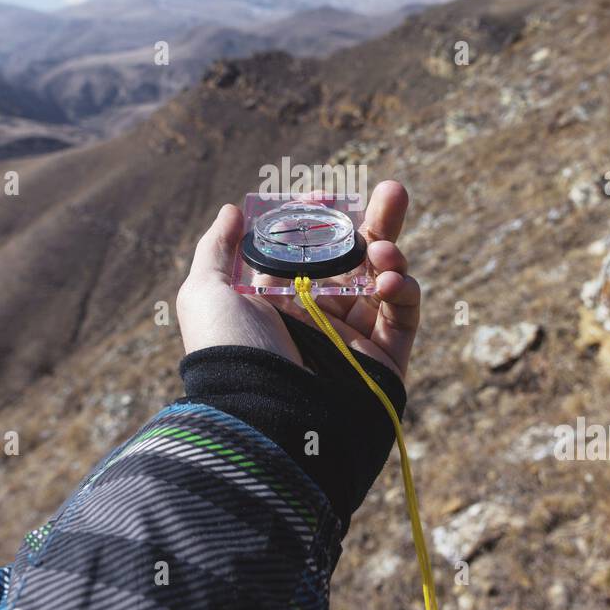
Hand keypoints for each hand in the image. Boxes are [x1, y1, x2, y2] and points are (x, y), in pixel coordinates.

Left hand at [176, 180, 421, 377]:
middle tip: (393, 191)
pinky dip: (404, 289)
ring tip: (383, 251)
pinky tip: (390, 280)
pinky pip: (404, 314)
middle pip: (356, 256)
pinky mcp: (385, 359)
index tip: (327, 197)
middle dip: (377, 221)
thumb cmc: (229, 352)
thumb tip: (233, 211)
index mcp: (278, 299)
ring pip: (385, 279)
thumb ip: (217, 248)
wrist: (263, 418)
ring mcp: (354, 336)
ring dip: (390, 253)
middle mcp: (318, 314)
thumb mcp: (204, 294)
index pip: (310, 248)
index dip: (322, 219)